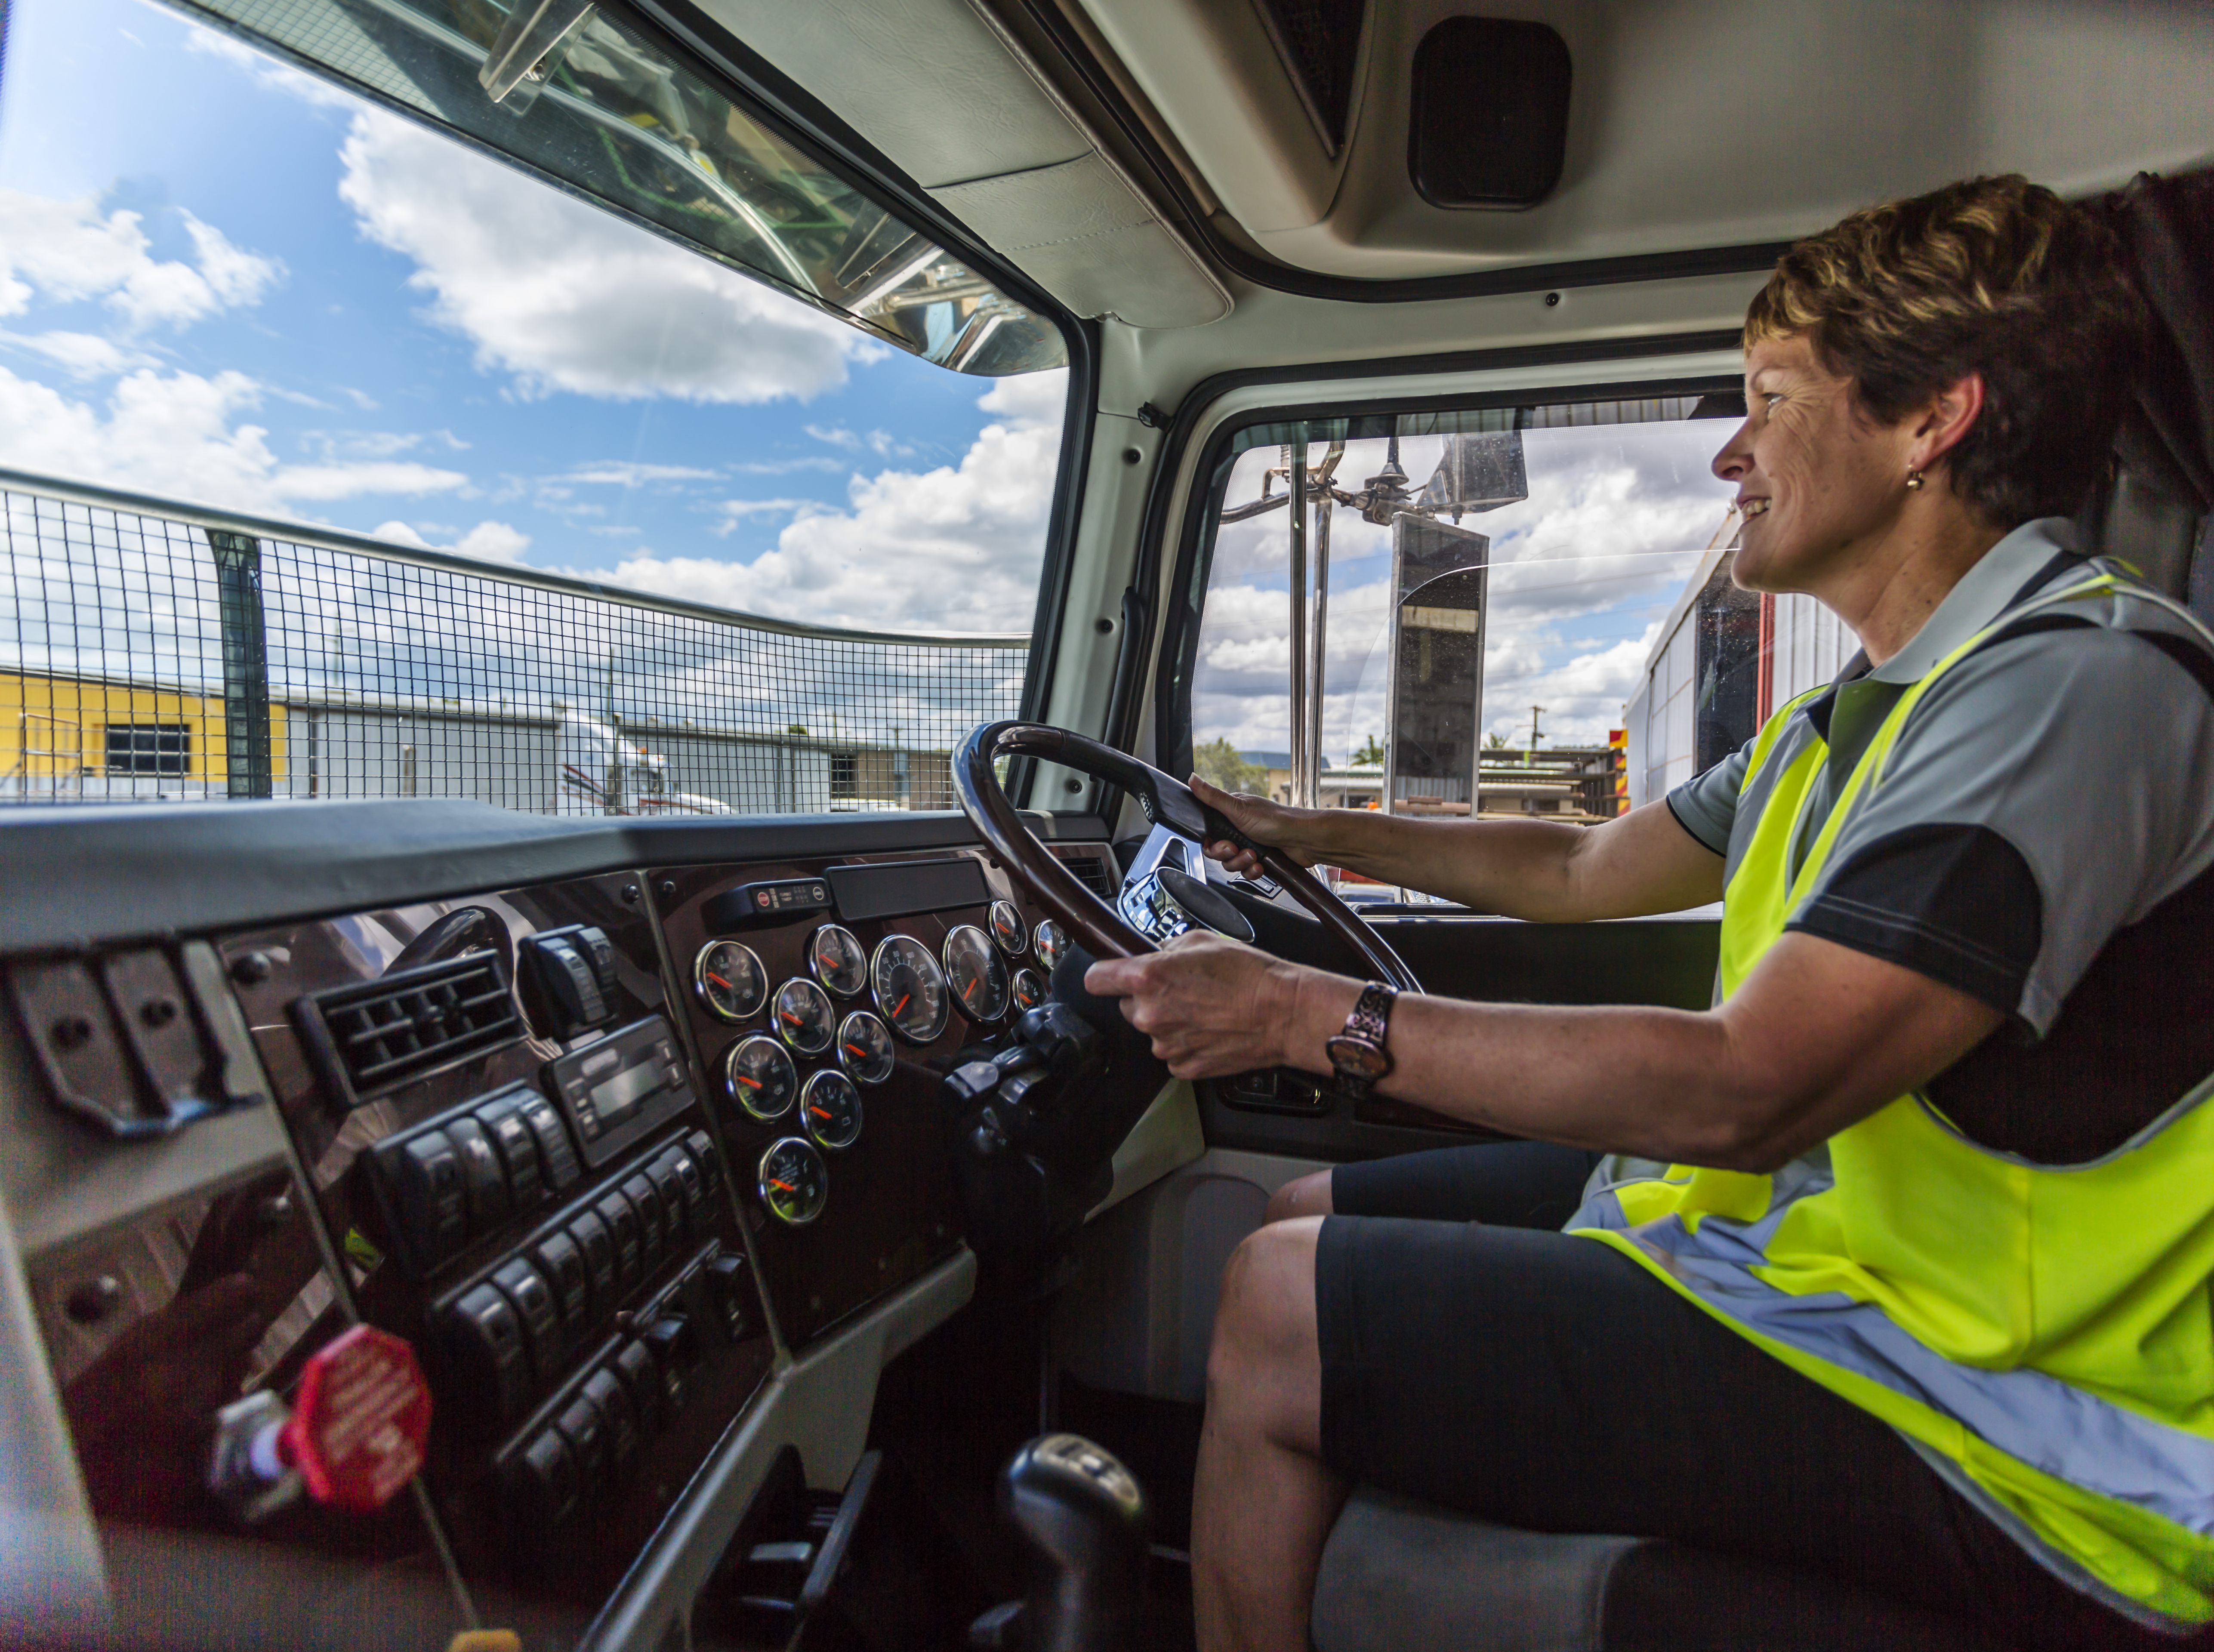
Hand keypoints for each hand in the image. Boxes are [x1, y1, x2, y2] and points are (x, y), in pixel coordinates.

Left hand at [1084, 930, 1307, 1078]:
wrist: (1283, 1013)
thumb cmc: (1250, 976)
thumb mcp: (1201, 941)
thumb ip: (1166, 949)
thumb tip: (1155, 954)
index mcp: (1148, 978)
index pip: (1096, 979)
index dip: (1105, 975)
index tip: (1110, 976)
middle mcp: (1150, 1014)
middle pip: (1128, 1006)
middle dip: (1148, 998)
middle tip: (1181, 990)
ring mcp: (1166, 1045)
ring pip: (1153, 1031)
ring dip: (1170, 1021)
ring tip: (1204, 1009)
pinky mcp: (1184, 1067)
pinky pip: (1173, 1053)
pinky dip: (1186, 1043)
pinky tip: (1210, 1029)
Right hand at [1188, 773, 1317, 876]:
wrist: (1305, 840)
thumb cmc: (1277, 820)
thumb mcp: (1239, 808)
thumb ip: (1213, 797)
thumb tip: (1192, 779)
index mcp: (1232, 814)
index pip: (1209, 832)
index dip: (1211, 842)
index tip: (1220, 842)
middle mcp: (1240, 829)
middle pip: (1218, 851)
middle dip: (1227, 854)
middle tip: (1237, 849)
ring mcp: (1250, 844)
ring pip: (1231, 863)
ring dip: (1241, 863)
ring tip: (1254, 855)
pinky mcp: (1260, 859)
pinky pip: (1246, 871)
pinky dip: (1252, 870)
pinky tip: (1260, 864)